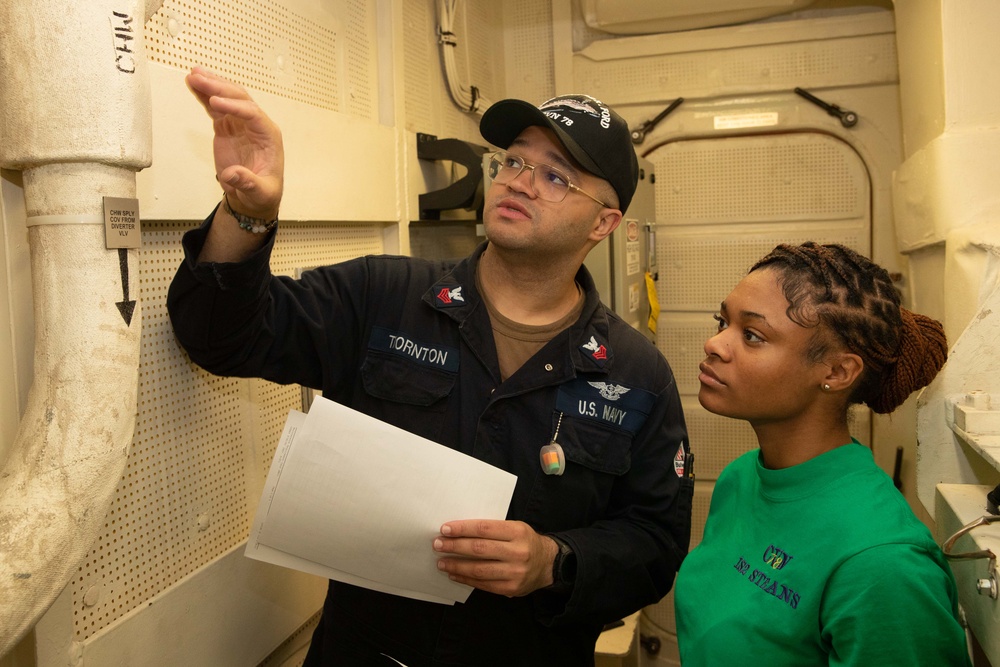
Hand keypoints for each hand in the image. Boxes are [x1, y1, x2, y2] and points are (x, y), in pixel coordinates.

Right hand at [185, 66, 283, 219]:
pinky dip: (204, 95)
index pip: (253, 113)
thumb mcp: (259, 193)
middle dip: (219, 87)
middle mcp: (256, 125)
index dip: (234, 106)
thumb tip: (231, 174)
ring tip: (193, 74)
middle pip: (239, 99)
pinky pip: (215, 107)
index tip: (215, 102)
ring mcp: (240, 124)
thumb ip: (248, 183)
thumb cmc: (261, 193)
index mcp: (268, 135)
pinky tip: (192, 83)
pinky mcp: (227, 127)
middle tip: (199, 78)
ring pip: (227, 97)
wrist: (253, 197)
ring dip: (211, 85)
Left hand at [433, 520, 557, 596]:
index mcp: (518, 532)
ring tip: (441, 562)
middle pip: (480, 548)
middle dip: (455, 546)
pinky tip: (454, 574)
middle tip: (438, 544)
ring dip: (456, 565)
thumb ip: (492, 530)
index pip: (485, 528)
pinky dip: (465, 579)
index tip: (445, 529)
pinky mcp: (510, 588)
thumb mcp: (515, 528)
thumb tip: (459, 532)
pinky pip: (483, 584)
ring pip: (479, 569)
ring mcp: (514, 572)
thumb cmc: (525, 541)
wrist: (547, 564)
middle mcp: (517, 552)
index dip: (463, 528)